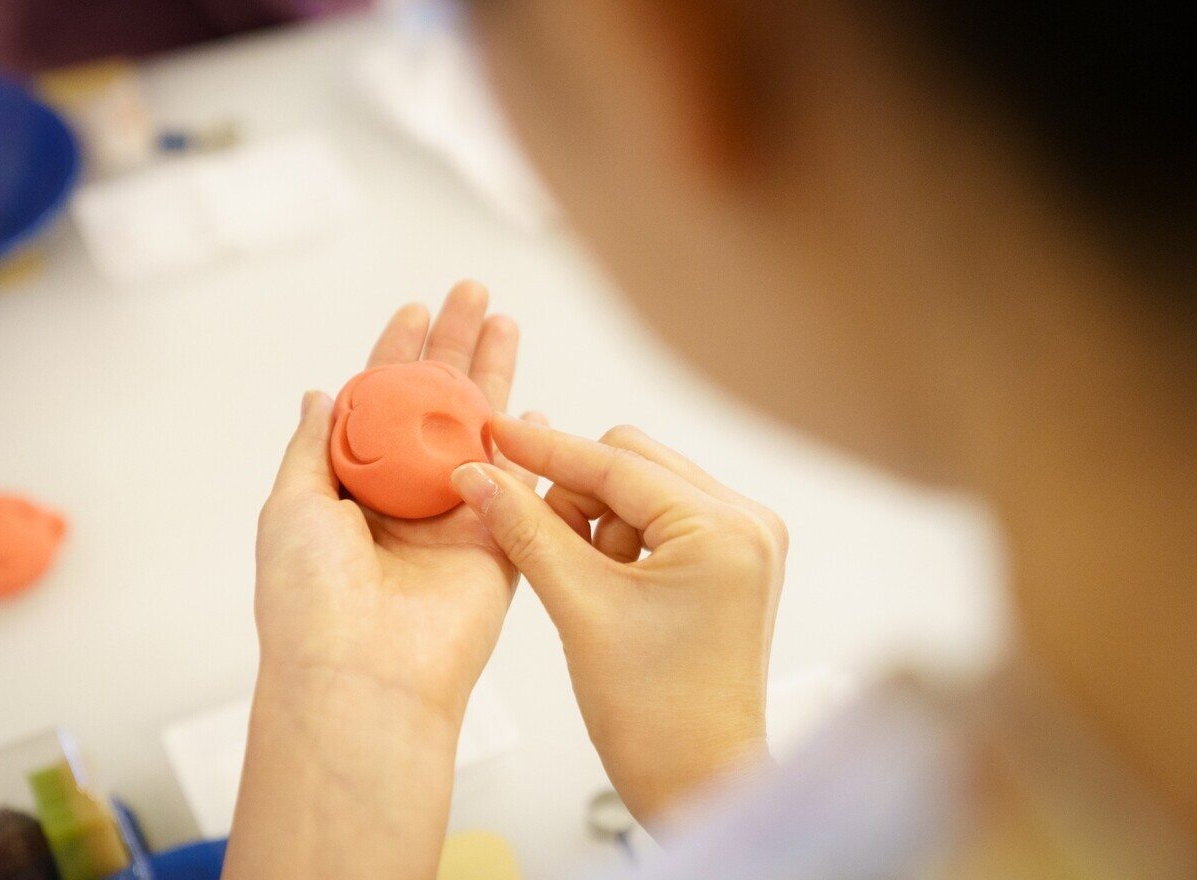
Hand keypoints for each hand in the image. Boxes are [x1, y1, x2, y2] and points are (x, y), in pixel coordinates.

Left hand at [255, 281, 542, 721]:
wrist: (362, 674)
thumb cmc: (311, 597)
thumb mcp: (291, 505)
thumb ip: (314, 446)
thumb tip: (320, 393)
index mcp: (351, 489)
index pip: (379, 404)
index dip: (395, 353)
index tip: (413, 309)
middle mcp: (404, 499)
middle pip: (436, 405)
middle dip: (453, 346)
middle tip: (471, 291)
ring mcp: (453, 519)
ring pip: (481, 431)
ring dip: (493, 375)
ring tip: (502, 318)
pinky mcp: (498, 545)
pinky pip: (520, 486)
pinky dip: (531, 447)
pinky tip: (537, 404)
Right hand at [451, 418, 785, 822]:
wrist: (699, 782)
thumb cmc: (658, 718)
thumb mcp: (579, 610)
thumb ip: (527, 530)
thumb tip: (479, 477)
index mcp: (724, 529)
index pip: (617, 463)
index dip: (546, 450)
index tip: (495, 434)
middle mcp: (746, 523)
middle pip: (633, 462)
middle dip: (575, 494)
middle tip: (540, 541)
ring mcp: (744, 542)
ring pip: (643, 488)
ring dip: (597, 520)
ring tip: (583, 582)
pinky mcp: (731, 562)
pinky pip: (661, 518)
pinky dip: (619, 538)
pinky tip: (604, 582)